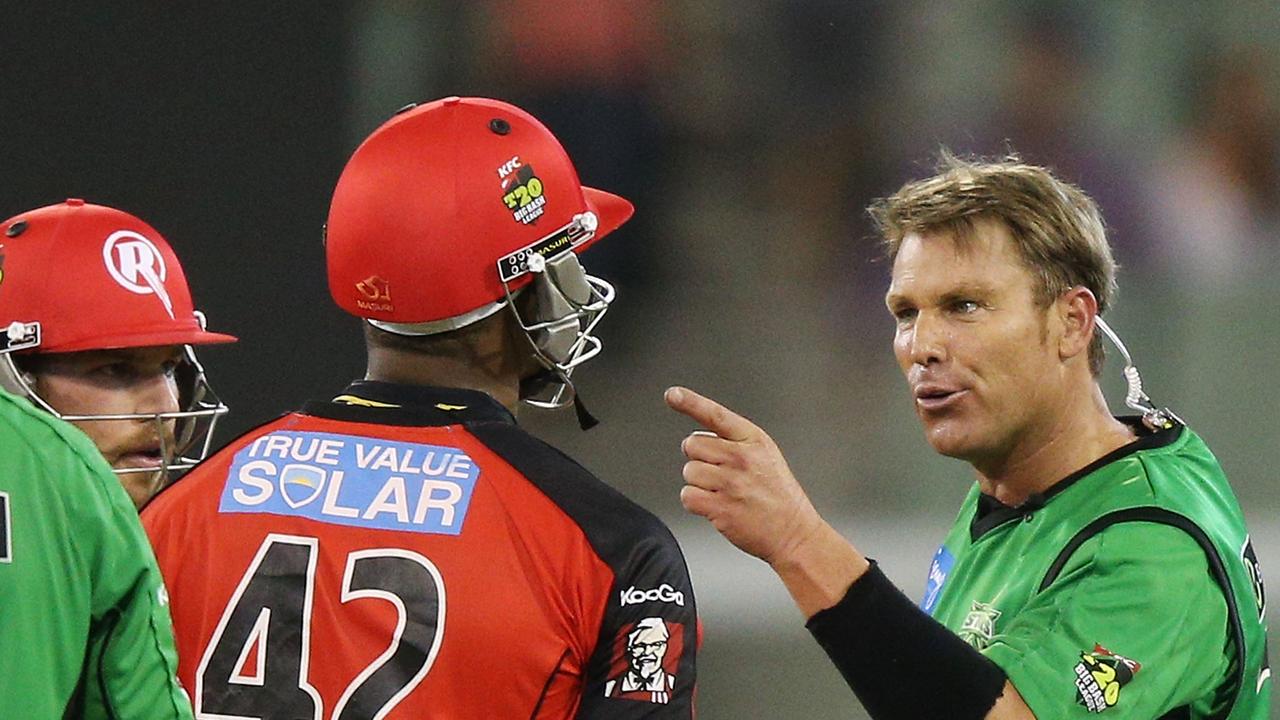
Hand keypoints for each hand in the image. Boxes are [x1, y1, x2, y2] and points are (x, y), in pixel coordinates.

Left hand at [665, 386, 825, 566]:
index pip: (716, 415)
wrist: (793, 532)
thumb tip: (700, 437)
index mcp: (753, 441)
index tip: (672, 394)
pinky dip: (696, 503)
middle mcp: (741, 458)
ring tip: (724, 492)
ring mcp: (730, 483)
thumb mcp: (767, 456)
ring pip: (689, 471)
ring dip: (699, 483)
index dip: (691, 403)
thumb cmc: (779, 495)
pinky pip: (688, 496)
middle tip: (721, 473)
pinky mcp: (720, 508)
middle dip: (700, 458)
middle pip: (692, 445)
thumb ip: (735, 442)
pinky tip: (716, 505)